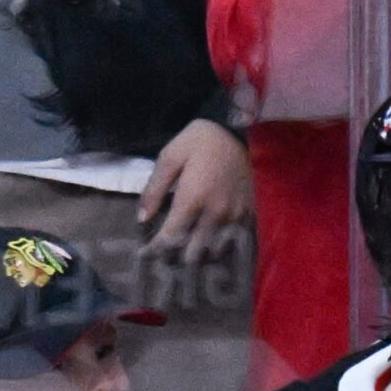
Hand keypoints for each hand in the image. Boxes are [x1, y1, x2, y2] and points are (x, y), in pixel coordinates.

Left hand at [140, 119, 252, 260]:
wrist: (238, 130)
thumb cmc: (199, 141)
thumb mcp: (170, 157)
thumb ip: (154, 189)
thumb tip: (142, 219)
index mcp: (192, 199)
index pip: (171, 236)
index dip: (156, 249)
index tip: (146, 255)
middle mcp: (214, 213)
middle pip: (193, 251)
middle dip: (177, 258)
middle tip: (165, 259)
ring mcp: (234, 216)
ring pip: (214, 250)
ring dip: (200, 256)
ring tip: (187, 257)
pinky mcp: (248, 214)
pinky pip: (233, 241)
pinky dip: (219, 248)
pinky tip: (211, 248)